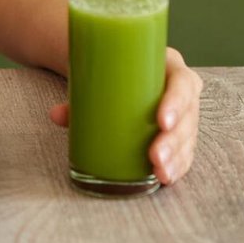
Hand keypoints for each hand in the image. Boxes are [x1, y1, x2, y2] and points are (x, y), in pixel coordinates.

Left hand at [47, 46, 203, 185]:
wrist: (118, 66)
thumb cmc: (114, 68)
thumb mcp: (101, 72)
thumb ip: (80, 94)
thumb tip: (55, 115)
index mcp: (169, 66)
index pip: (183, 82)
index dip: (176, 102)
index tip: (160, 121)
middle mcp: (181, 89)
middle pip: (188, 115)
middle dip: (174, 140)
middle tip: (154, 157)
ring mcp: (183, 112)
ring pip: (188, 137)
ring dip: (176, 157)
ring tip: (160, 172)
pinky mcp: (178, 132)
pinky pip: (184, 150)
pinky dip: (177, 165)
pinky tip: (167, 177)